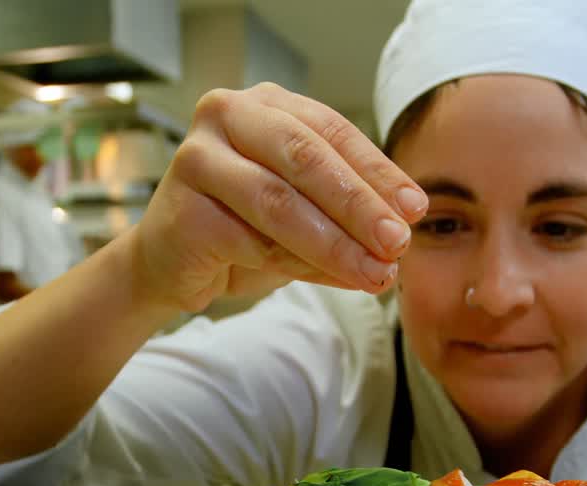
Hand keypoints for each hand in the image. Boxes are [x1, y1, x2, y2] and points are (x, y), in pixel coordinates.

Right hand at [130, 83, 428, 311]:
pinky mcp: (182, 209)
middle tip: (398, 241)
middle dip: (359, 204)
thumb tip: (399, 236)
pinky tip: (328, 279)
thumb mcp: (305, 215)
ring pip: (280, 202)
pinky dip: (294, 265)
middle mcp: (227, 117)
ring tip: (374, 272)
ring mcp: (197, 159)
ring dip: (335, 243)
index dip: (378, 170)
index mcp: (266, 105)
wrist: (171, 263)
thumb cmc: (241, 228)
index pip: (332, 131)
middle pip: (306, 157)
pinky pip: (250, 240)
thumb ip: (346, 217)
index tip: (415, 209)